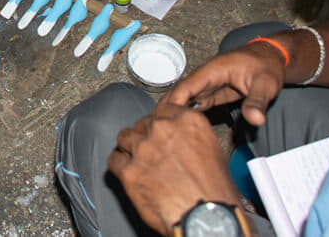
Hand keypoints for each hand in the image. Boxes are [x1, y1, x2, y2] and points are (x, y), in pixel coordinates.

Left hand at [108, 103, 241, 232]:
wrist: (206, 218)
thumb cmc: (214, 193)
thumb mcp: (212, 150)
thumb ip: (190, 135)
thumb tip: (178, 136)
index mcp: (186, 120)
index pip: (162, 110)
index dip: (160, 123)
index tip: (160, 132)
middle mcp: (162, 129)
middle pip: (142, 123)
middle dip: (146, 138)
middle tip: (154, 154)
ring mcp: (143, 148)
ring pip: (124, 137)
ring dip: (130, 148)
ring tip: (140, 162)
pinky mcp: (129, 170)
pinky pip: (114, 160)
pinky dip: (119, 166)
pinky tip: (128, 173)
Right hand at [162, 41, 286, 126]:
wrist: (275, 57)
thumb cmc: (268, 65)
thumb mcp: (266, 84)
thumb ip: (257, 102)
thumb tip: (255, 120)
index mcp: (214, 70)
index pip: (188, 85)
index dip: (174, 100)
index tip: (164, 116)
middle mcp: (208, 76)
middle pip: (183, 92)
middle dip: (169, 107)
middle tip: (156, 126)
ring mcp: (211, 84)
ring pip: (189, 98)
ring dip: (177, 110)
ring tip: (165, 128)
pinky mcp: (216, 91)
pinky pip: (199, 102)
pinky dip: (190, 112)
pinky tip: (183, 124)